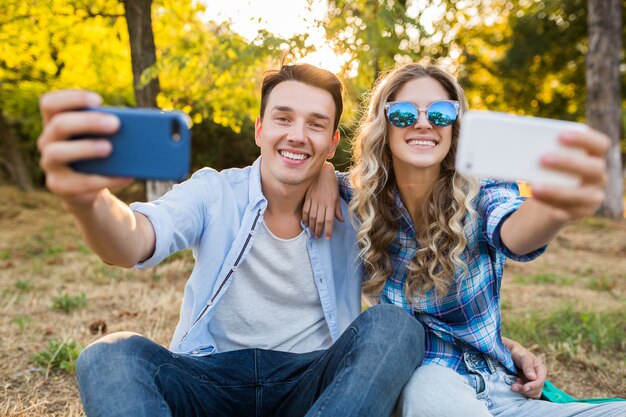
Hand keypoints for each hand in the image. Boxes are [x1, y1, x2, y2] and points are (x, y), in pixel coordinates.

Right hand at [38, 90, 131, 207]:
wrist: (88, 188)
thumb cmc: (98, 154)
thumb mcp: (102, 138)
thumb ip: (110, 128)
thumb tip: (138, 125)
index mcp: (55, 122)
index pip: (50, 103)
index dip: (72, 98)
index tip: (98, 100)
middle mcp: (47, 141)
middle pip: (59, 125)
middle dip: (88, 122)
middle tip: (115, 124)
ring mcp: (49, 165)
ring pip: (57, 153)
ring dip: (86, 148)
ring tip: (110, 148)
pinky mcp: (59, 186)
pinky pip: (80, 182)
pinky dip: (106, 179)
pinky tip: (127, 176)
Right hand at [302, 162, 342, 238]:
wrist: (323, 172)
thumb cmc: (332, 184)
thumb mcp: (337, 197)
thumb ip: (337, 209)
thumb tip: (341, 220)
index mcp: (331, 203)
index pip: (329, 220)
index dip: (328, 230)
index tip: (327, 238)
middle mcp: (322, 203)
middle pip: (319, 220)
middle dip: (318, 230)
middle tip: (317, 237)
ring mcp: (314, 200)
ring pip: (312, 217)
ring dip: (311, 226)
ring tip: (312, 233)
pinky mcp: (308, 197)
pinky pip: (305, 210)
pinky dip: (305, 218)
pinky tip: (305, 223)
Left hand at [505, 337, 546, 398]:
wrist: (511, 354)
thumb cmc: (519, 353)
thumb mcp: (524, 357)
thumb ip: (528, 367)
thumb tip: (533, 378)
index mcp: (541, 370)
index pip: (540, 381)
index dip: (533, 386)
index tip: (524, 388)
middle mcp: (539, 377)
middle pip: (537, 389)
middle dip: (526, 390)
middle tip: (514, 386)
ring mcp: (533, 382)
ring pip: (532, 393)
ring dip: (523, 392)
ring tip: (513, 386)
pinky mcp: (527, 385)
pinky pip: (527, 393)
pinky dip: (521, 392)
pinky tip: (515, 385)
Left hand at [532, 128, 609, 221]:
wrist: (552, 195)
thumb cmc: (550, 168)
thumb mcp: (549, 158)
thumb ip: (543, 150)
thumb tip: (520, 144)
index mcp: (594, 156)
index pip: (600, 144)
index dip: (584, 139)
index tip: (560, 135)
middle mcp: (598, 176)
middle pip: (594, 168)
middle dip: (568, 163)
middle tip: (542, 158)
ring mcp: (593, 196)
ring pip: (581, 195)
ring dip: (556, 190)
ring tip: (533, 187)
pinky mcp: (581, 211)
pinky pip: (570, 211)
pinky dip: (552, 205)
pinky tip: (539, 200)